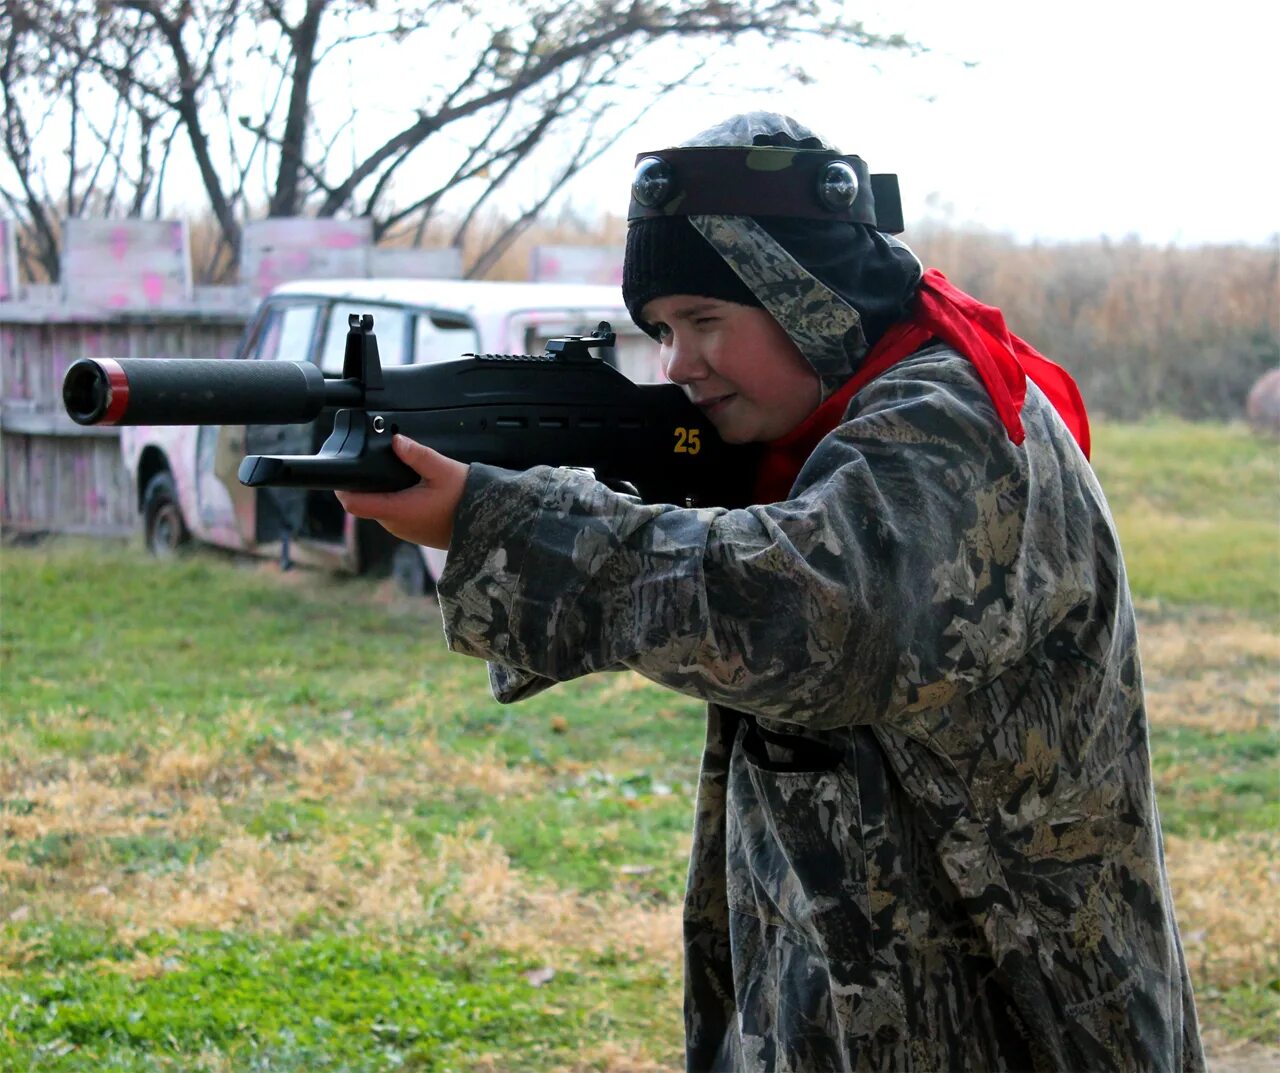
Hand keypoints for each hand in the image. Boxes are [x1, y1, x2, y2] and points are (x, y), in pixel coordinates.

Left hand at [335, 434, 468, 549]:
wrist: (488, 526)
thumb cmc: (467, 501)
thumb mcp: (443, 470)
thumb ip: (417, 454)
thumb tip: (395, 440)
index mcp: (396, 510)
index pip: (352, 503)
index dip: (341, 486)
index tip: (342, 469)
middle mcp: (395, 524)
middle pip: (365, 502)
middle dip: (367, 483)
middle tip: (376, 461)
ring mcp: (403, 530)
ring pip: (380, 507)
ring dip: (383, 491)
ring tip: (397, 472)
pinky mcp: (413, 531)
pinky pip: (395, 513)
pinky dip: (397, 499)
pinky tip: (412, 487)